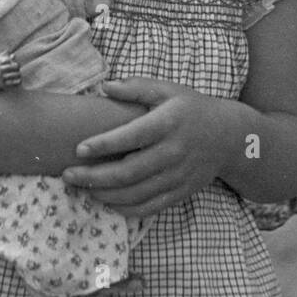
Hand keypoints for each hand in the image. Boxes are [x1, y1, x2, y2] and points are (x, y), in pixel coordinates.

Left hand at [62, 77, 231, 216]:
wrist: (228, 137)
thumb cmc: (190, 109)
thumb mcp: (167, 90)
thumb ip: (135, 88)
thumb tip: (104, 86)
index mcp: (168, 123)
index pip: (131, 137)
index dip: (103, 145)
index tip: (79, 148)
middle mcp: (173, 152)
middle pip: (128, 172)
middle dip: (94, 177)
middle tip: (68, 175)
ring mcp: (178, 176)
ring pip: (136, 193)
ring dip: (105, 195)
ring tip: (82, 189)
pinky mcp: (180, 192)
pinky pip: (150, 207)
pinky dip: (126, 209)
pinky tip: (107, 202)